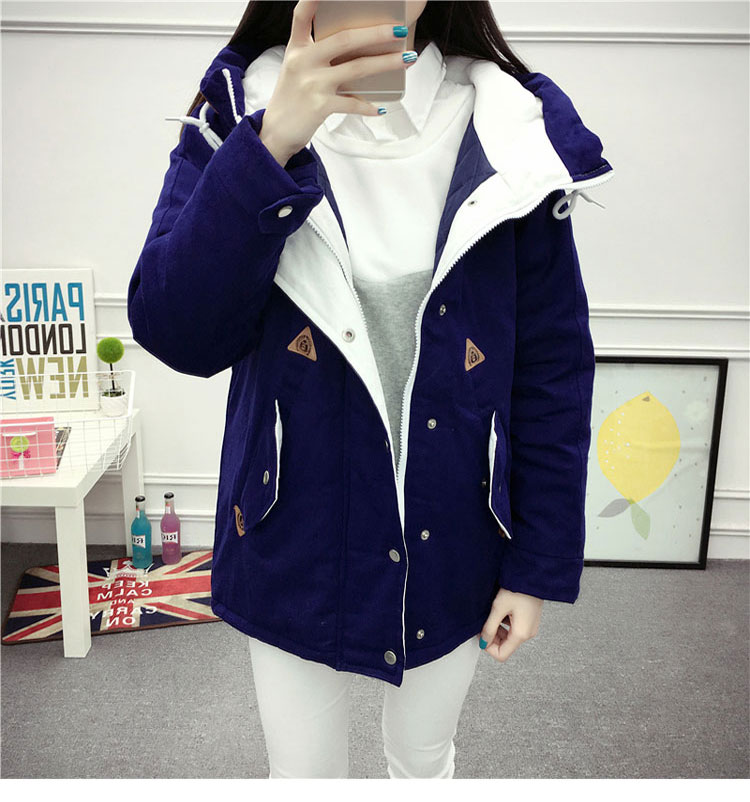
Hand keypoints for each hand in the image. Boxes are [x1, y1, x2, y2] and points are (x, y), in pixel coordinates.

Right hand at [259, 0, 415, 163]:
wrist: (275, 132)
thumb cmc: (291, 97)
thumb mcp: (297, 68)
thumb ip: (319, 54)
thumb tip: (358, 47)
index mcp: (297, 48)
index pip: (301, 15)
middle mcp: (303, 61)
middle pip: (344, 39)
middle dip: (376, 33)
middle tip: (400, 30)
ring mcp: (312, 84)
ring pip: (357, 69)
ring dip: (386, 63)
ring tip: (408, 59)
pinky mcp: (320, 107)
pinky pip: (352, 104)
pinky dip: (368, 107)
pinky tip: (381, 108)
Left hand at [479, 588, 543, 661]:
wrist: (532, 575)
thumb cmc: (518, 589)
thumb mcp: (498, 608)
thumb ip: (489, 628)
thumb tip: (483, 642)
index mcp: (521, 634)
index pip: (502, 654)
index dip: (488, 647)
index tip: (481, 634)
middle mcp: (528, 633)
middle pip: (506, 646)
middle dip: (493, 637)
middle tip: (485, 622)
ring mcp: (530, 627)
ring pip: (510, 637)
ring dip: (499, 630)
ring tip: (494, 614)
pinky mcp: (530, 620)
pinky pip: (515, 629)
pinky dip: (506, 624)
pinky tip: (502, 611)